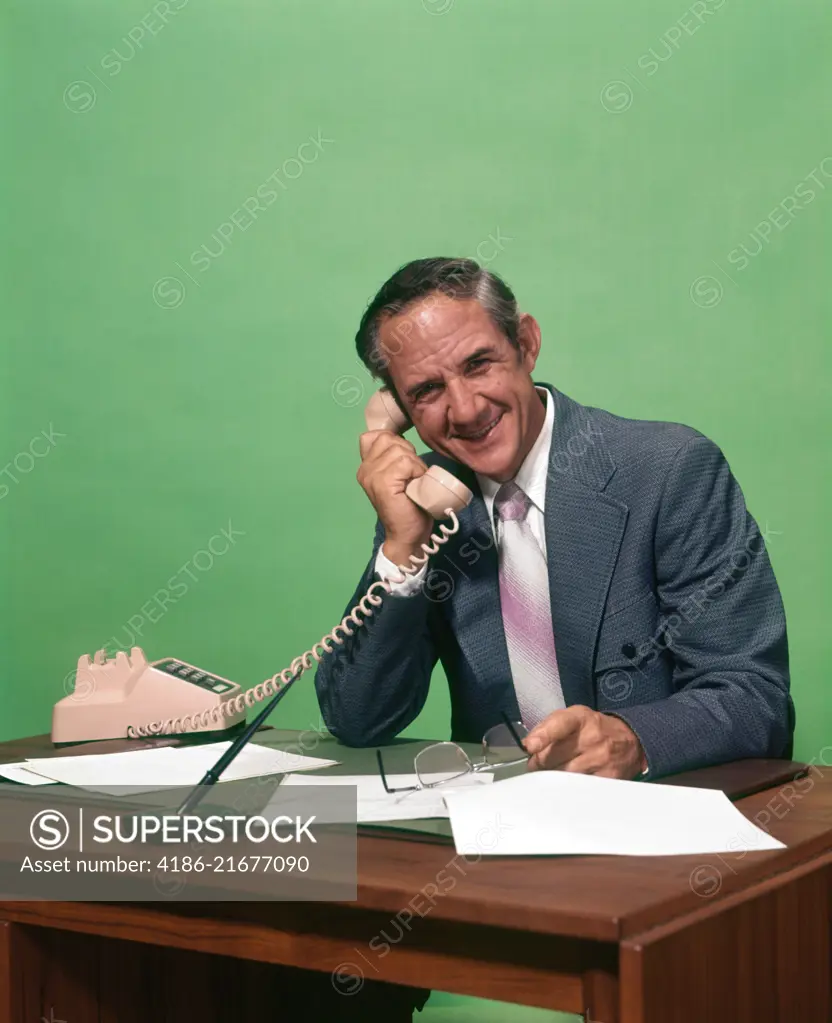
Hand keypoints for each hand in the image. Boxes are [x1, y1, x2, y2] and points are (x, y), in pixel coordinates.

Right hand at [357, 430, 432, 565]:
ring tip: (415, 481)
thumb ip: (394, 459)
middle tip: (412, 474)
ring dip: (415, 464)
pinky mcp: (382, 483)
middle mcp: (364, 469)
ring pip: (399, 451)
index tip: (405, 462)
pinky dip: (417, 471)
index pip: (376, 436)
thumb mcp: (399, 476)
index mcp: (366, 466)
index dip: (395, 442)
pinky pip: (405, 462)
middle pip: (389, 439)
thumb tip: (403, 440)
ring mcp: (371, 476)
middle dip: (407, 452)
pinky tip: (416, 485)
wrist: (407, 536)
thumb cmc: (409, 506)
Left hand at [522, 706, 646, 778]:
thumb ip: (549, 727)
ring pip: (563, 775)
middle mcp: (592, 738)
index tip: (530, 747)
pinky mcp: (608, 779)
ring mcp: (601, 760)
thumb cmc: (594, 728)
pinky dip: (568, 787)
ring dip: (551, 776)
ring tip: (552, 773)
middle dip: (539, 762)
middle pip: (554, 756)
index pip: (559, 725)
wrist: (631, 740)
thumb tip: (529, 745)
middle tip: (536, 764)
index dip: (542, 736)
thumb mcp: (574, 716)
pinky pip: (578, 788)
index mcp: (581, 719)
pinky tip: (568, 783)